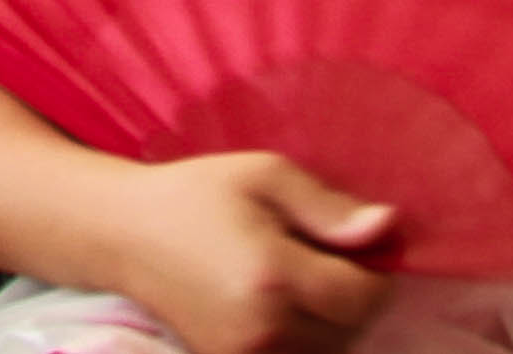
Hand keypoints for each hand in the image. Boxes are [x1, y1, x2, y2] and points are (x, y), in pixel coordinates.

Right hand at [112, 154, 396, 353]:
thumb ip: (328, 207)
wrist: (124, 234)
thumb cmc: (196, 195)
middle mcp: (264, 327)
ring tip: (301, 282)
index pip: (365, 297)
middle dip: (353, 297)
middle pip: (352, 330)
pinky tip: (280, 306)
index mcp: (274, 275)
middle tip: (324, 258)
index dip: (375, 273)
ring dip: (331, 323)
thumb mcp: (264, 176)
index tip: (358, 247)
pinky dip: (303, 340)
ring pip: (329, 352)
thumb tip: (388, 228)